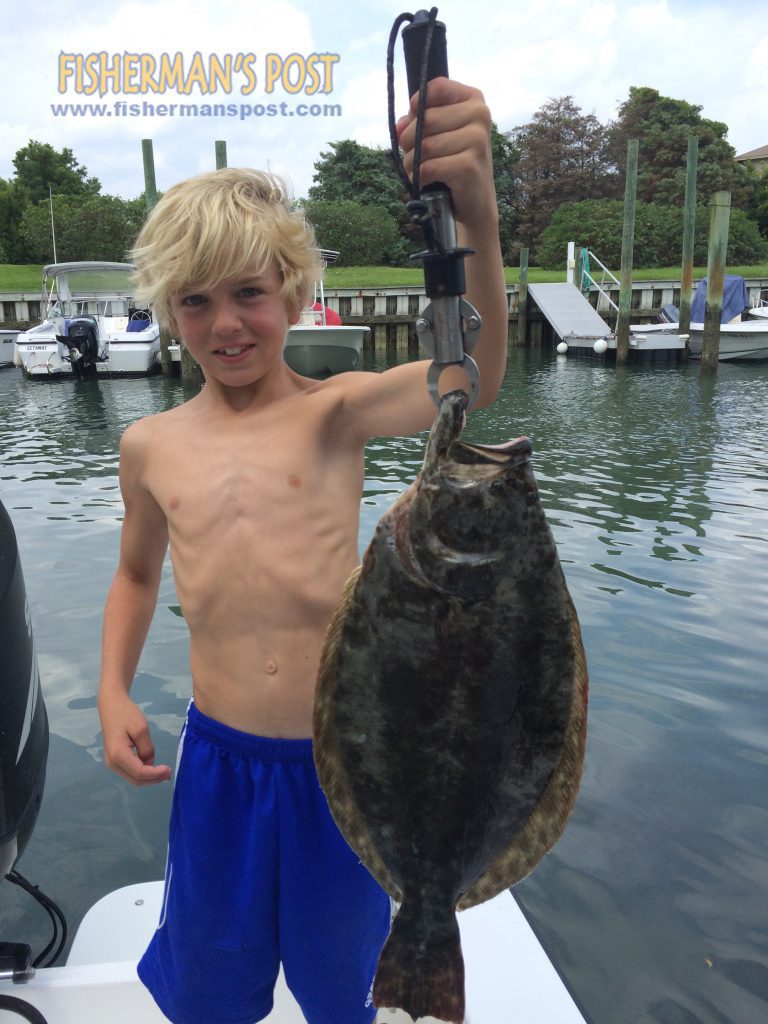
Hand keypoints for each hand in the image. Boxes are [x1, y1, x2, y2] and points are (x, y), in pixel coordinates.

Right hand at [99, 690, 171, 785]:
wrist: (111, 705)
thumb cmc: (126, 714)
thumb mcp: (141, 729)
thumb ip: (147, 749)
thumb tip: (150, 763)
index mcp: (118, 755)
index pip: (139, 773)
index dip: (156, 774)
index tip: (169, 770)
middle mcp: (112, 763)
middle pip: (135, 780)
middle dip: (153, 779)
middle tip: (169, 774)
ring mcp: (111, 762)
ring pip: (132, 778)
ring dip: (148, 778)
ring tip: (164, 772)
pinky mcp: (114, 759)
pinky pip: (130, 771)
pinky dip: (142, 773)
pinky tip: (153, 767)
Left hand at [396, 78, 495, 229]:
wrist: (475, 201)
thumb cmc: (454, 163)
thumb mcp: (437, 135)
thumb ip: (417, 122)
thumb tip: (400, 125)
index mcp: (472, 99)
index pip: (436, 87)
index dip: (417, 106)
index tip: (415, 122)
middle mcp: (480, 114)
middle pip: (426, 119)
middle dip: (409, 141)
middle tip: (413, 156)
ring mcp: (478, 140)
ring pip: (425, 145)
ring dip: (412, 163)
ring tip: (418, 172)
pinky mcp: (470, 165)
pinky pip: (430, 167)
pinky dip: (420, 178)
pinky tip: (424, 182)